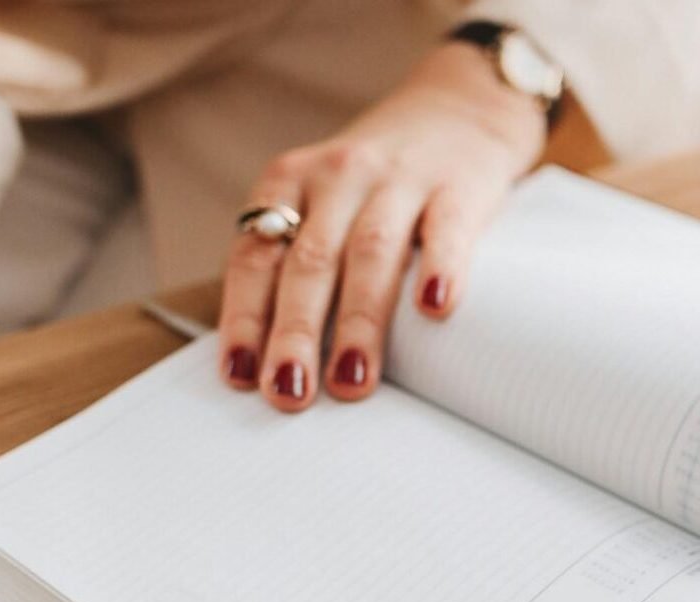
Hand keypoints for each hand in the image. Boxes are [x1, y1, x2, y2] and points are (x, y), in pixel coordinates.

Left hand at [217, 41, 546, 410]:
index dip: (245, 319)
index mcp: (289, 184)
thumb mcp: (320, 205)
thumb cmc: (376, 185)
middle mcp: (337, 177)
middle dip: (295, 334)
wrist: (458, 110)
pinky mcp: (458, 187)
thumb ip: (294, 265)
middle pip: (308, 263)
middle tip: (289, 392)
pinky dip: (439, 267)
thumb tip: (268, 366)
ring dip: (358, 324)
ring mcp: (399, 180)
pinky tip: (434, 308)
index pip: (255, 258)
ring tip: (351, 382)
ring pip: (370, 253)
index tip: (241, 376)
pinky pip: (445, 229)